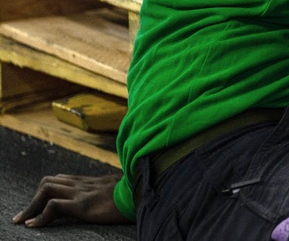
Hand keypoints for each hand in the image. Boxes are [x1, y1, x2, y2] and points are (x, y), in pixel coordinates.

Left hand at [12, 173, 128, 227]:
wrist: (147, 192)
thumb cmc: (139, 193)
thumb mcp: (123, 189)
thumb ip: (114, 188)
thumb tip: (120, 193)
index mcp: (92, 181)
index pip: (62, 179)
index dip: (48, 191)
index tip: (40, 206)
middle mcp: (83, 184)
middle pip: (49, 182)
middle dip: (34, 200)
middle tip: (27, 216)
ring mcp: (82, 193)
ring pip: (46, 189)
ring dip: (32, 206)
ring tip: (25, 220)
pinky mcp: (84, 205)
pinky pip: (54, 206)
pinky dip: (40, 217)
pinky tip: (35, 225)